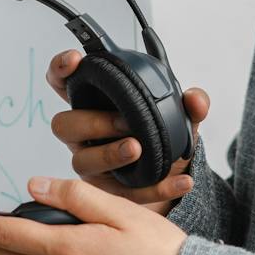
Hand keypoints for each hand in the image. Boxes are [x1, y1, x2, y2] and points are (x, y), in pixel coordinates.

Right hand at [47, 49, 210, 213]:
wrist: (176, 179)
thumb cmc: (163, 138)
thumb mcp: (182, 118)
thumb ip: (191, 104)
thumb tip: (194, 99)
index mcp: (93, 104)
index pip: (63, 83)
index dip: (60, 70)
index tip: (75, 61)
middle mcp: (84, 134)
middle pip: (64, 124)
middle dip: (93, 122)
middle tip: (125, 121)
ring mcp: (91, 163)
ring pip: (82, 161)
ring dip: (110, 153)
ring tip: (138, 149)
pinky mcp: (107, 192)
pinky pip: (122, 193)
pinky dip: (155, 188)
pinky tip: (181, 181)